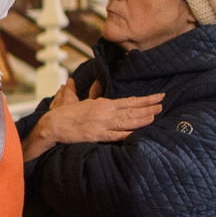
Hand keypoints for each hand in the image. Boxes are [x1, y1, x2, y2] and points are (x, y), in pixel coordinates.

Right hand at [26, 86, 162, 161]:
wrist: (51, 125)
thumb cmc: (63, 114)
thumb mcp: (75, 100)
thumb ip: (85, 93)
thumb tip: (86, 81)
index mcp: (102, 104)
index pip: (129, 101)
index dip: (145, 99)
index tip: (158, 97)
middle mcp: (105, 112)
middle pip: (132, 110)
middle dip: (149, 107)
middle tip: (163, 105)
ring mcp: (102, 124)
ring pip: (127, 121)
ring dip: (143, 118)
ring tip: (157, 115)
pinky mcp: (97, 135)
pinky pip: (116, 135)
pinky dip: (128, 134)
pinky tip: (139, 133)